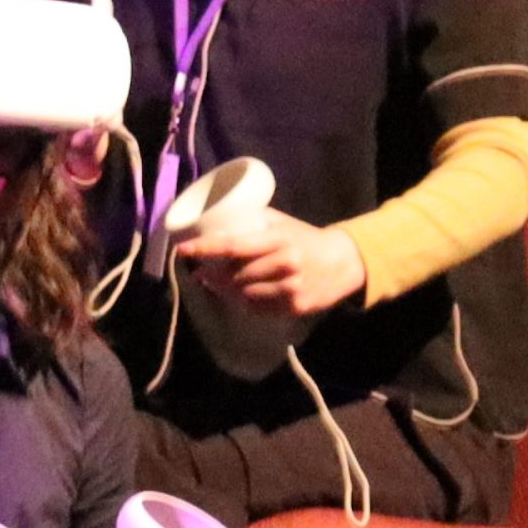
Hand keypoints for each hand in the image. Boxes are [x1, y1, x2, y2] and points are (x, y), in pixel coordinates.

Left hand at [175, 203, 370, 318]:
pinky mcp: (294, 307)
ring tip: (213, 283)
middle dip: (212, 275)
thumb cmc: (307, 238)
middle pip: (235, 275)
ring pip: (243, 295)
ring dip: (224, 290)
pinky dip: (242, 302)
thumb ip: (255, 221)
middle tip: (200, 271)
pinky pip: (258, 309)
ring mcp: (290, 289)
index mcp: (279, 240)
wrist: (344, 262)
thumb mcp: (283, 224)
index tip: (182, 250)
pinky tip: (236, 295)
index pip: (234, 246)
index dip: (205, 249)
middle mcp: (284, 265)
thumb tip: (218, 218)